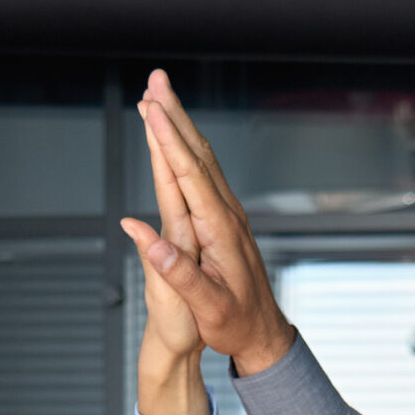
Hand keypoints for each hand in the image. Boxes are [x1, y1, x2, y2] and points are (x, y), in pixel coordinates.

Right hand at [118, 70, 297, 376]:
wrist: (263, 333)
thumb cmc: (235, 324)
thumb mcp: (208, 307)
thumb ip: (181, 275)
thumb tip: (151, 242)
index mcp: (220, 230)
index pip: (191, 175)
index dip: (169, 141)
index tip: (151, 111)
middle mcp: (226, 214)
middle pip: (198, 154)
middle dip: (175, 116)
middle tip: (155, 81)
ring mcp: (227, 215)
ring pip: (202, 159)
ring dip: (181, 125)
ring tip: (160, 97)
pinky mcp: (224, 220)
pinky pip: (204, 174)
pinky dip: (188, 148)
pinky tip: (180, 137)